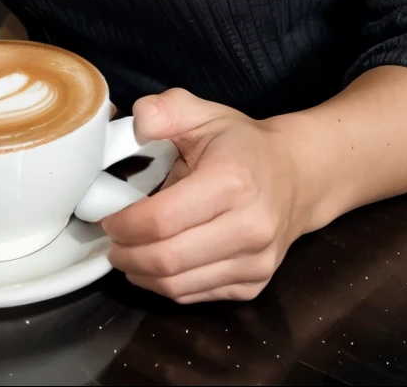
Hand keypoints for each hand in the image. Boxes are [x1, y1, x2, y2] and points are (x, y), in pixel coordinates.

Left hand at [102, 89, 312, 303]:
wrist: (297, 175)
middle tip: (111, 243)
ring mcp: (256, 262)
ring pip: (179, 286)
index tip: (108, 218)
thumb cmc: (243, 145)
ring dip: (142, 275)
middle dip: (127, 255)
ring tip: (128, 255)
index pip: (162, 219)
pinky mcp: (254, 285)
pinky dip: (168, 285)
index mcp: (232, 182)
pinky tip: (157, 264)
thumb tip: (137, 122)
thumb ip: (166, 110)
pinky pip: (198, 296)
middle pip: (168, 259)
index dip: (125, 224)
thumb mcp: (205, 113)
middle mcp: (250, 227)